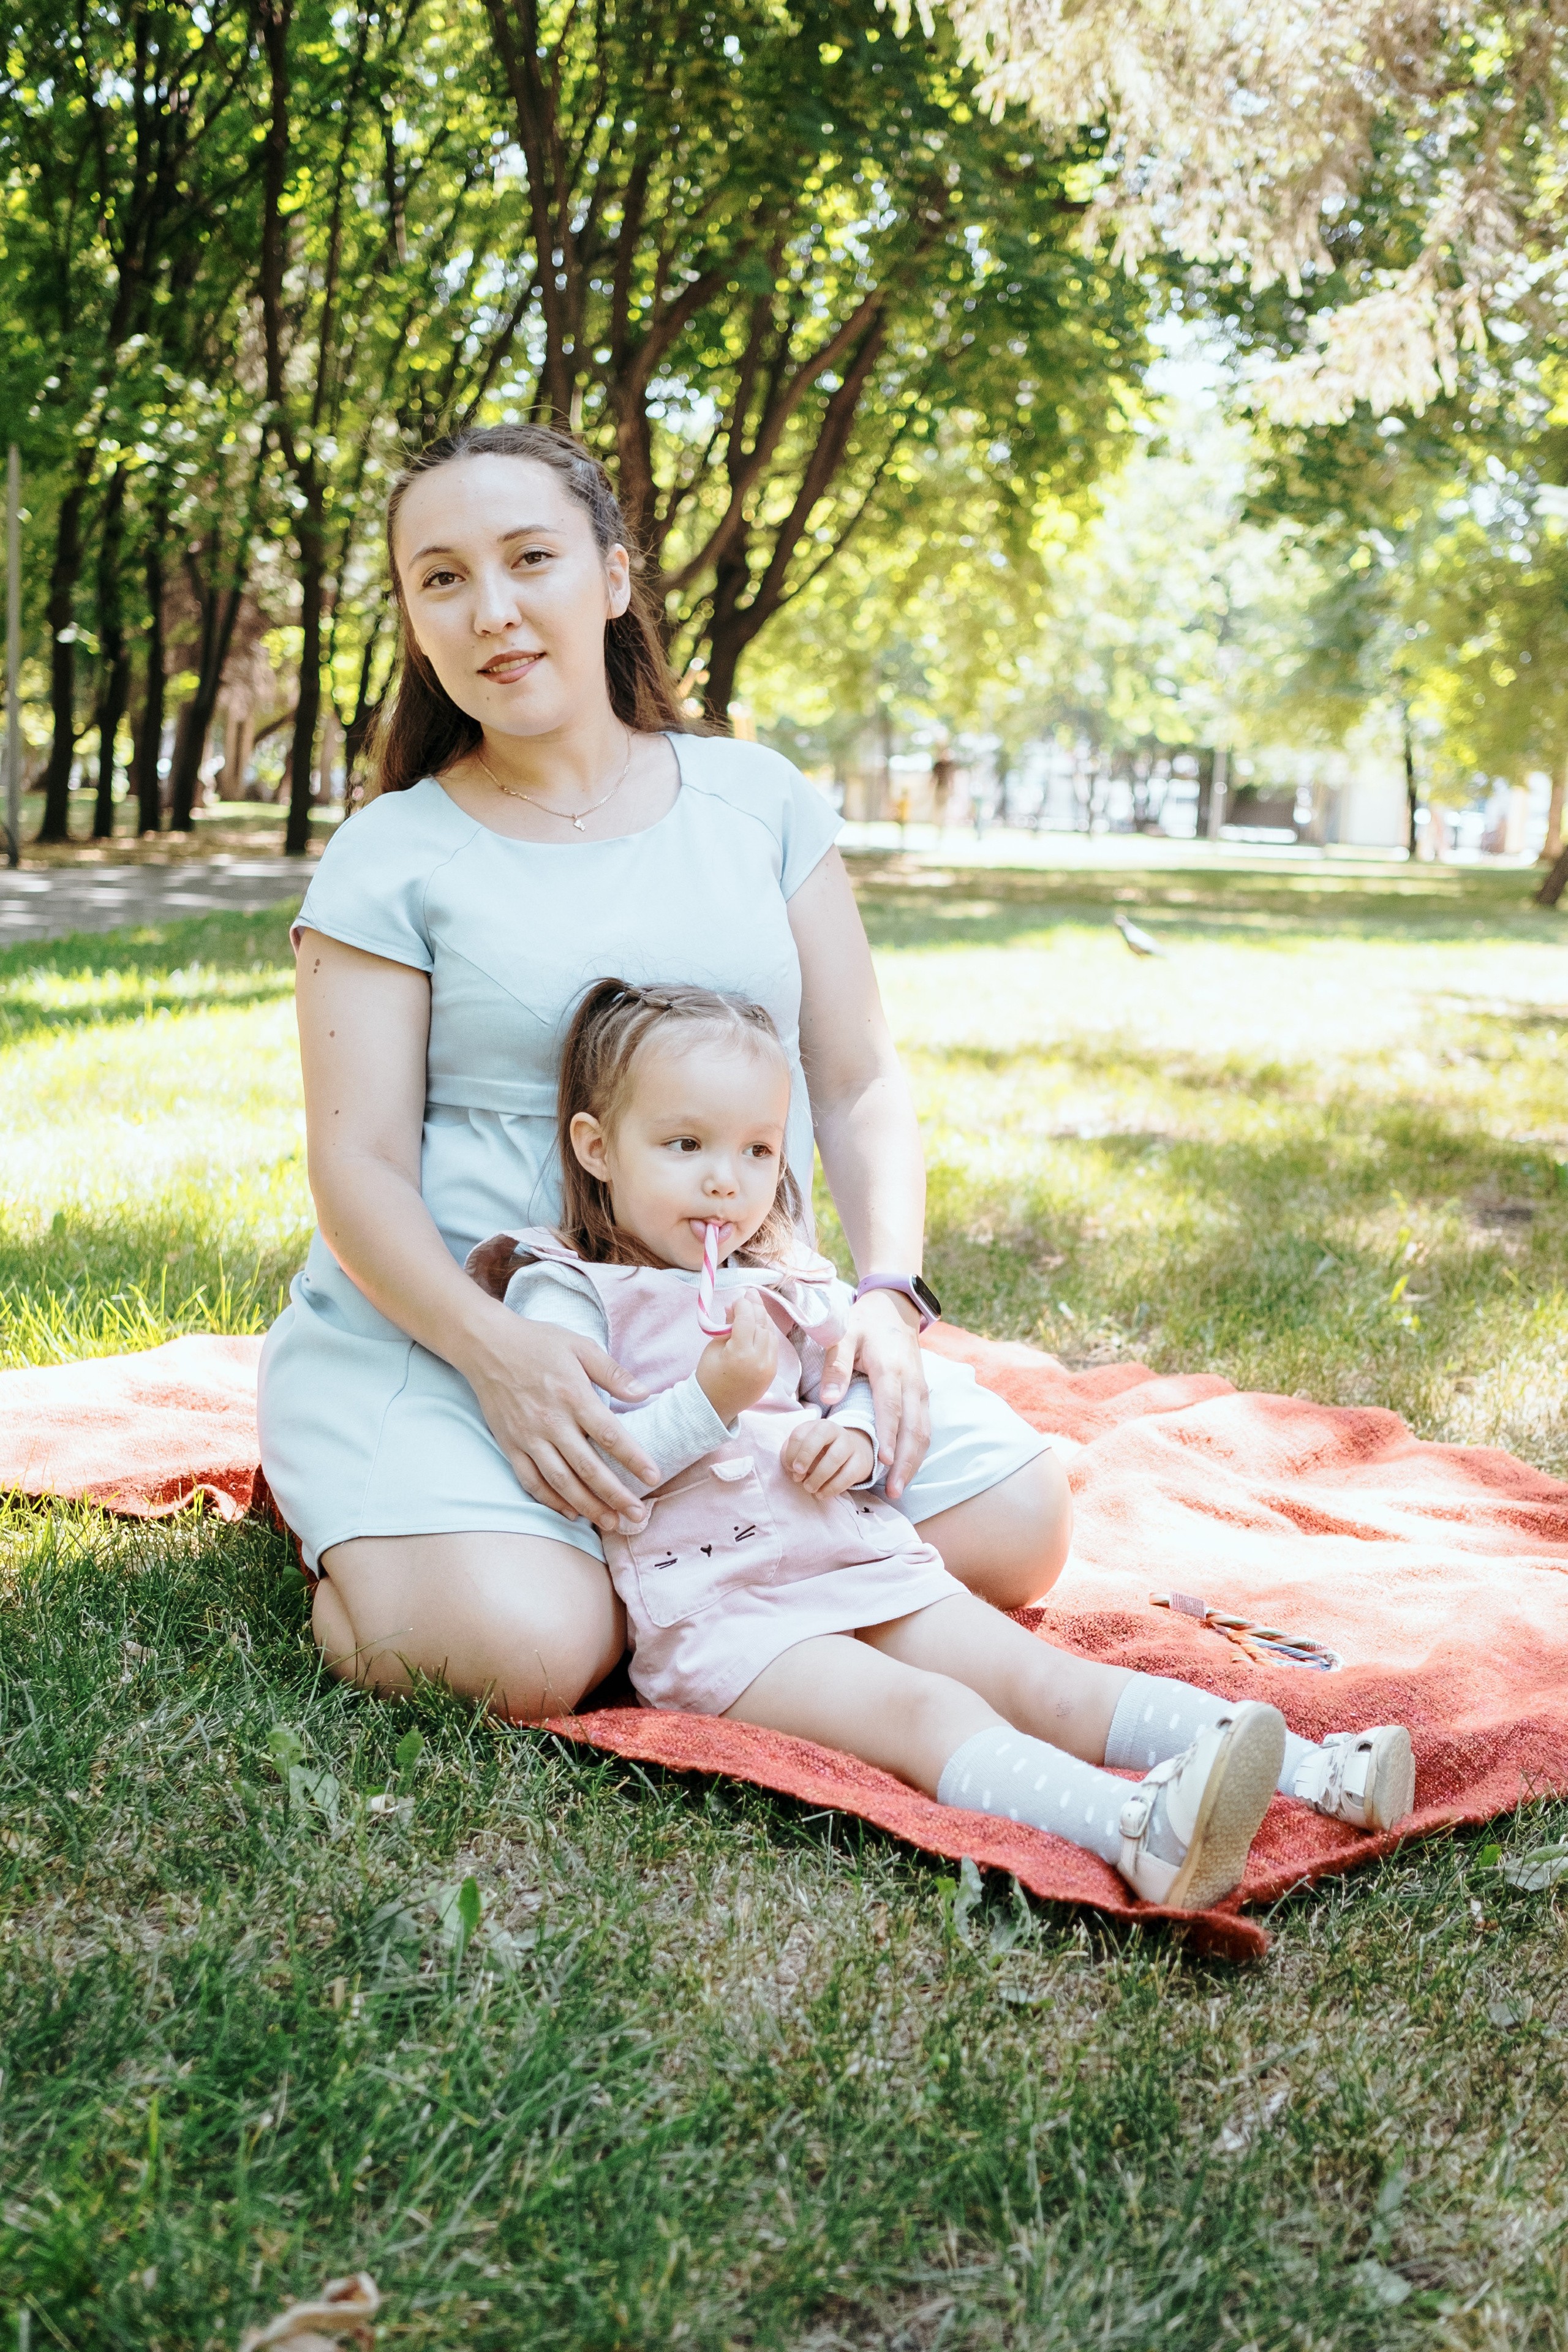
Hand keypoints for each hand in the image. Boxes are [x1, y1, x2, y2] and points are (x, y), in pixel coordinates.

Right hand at [459, 1308, 659, 1529]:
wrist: (486, 1346)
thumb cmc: (538, 1343)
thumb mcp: (580, 1346)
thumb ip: (613, 1372)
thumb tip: (645, 1393)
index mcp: (572, 1395)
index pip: (609, 1435)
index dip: (634, 1459)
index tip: (654, 1477)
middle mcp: (550, 1421)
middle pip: (588, 1467)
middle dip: (615, 1495)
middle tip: (637, 1515)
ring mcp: (528, 1437)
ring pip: (561, 1481)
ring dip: (587, 1505)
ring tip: (611, 1522)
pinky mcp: (510, 1445)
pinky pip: (531, 1480)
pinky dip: (551, 1500)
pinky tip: (570, 1512)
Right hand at [695, 1289, 778, 1421]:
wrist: (716, 1406)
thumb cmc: (709, 1376)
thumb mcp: (713, 1348)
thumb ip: (726, 1326)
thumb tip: (734, 1306)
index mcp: (740, 1354)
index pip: (747, 1319)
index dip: (743, 1305)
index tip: (736, 1299)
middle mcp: (759, 1360)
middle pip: (762, 1324)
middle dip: (756, 1306)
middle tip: (750, 1293)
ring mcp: (769, 1367)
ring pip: (771, 1333)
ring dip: (763, 1318)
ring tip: (754, 1306)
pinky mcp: (773, 1372)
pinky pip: (773, 1345)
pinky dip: (767, 1332)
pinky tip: (760, 1324)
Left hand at [780, 1414, 875, 1499]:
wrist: (852, 1453)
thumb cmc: (822, 1452)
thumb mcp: (805, 1449)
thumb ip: (794, 1457)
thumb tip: (794, 1471)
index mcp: (816, 1426)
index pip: (800, 1434)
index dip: (791, 1453)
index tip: (791, 1469)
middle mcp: (835, 1430)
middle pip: (820, 1435)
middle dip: (805, 1455)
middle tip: (797, 1474)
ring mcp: (850, 1445)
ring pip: (835, 1457)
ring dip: (819, 1476)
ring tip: (809, 1488)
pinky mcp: (860, 1461)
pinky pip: (848, 1475)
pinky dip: (832, 1487)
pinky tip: (822, 1494)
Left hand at [816, 1288, 930, 1501]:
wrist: (894, 1307)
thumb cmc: (864, 1323)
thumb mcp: (844, 1335)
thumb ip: (836, 1366)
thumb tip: (829, 1400)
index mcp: (890, 1369)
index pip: (891, 1408)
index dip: (887, 1435)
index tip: (882, 1462)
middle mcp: (911, 1382)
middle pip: (913, 1428)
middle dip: (904, 1462)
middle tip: (894, 1491)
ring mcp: (920, 1390)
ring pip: (923, 1432)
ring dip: (913, 1462)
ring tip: (900, 1488)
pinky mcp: (922, 1395)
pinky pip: (924, 1427)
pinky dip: (917, 1451)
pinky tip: (907, 1470)